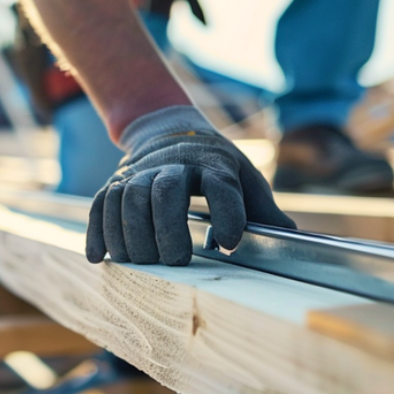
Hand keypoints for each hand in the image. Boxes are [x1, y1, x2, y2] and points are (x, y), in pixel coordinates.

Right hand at [86, 107, 295, 265]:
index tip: (227, 245)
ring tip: (144, 263)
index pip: (222, 186)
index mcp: (213, 165)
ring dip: (132, 236)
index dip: (226, 214)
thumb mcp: (245, 178)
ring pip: (128, 199)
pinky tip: (101, 257)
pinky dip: (98, 232)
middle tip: (177, 261)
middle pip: (165, 193)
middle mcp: (174, 165)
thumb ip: (264, 209)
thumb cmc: (215, 164)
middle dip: (168, 230)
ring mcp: (140, 172)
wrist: (169, 131)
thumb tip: (296, 239)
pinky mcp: (115, 182)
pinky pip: (100, 204)